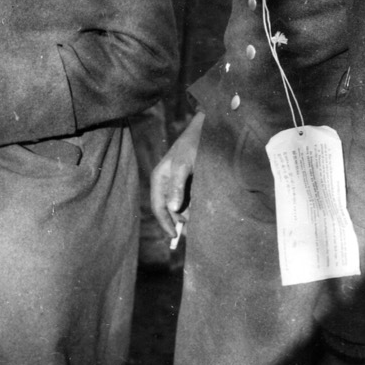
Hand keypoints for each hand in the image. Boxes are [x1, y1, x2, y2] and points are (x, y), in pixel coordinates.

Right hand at [150, 111, 203, 238]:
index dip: (165, 223)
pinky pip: (190, 199)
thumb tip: (173, 209)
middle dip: (179, 222)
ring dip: (188, 215)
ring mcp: (178, 182)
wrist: (206, 128)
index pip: (158, 207)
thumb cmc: (193, 144)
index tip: (175, 236)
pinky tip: (204, 211)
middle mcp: (166, 182)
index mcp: (159, 179)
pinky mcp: (189, 181)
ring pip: (180, 206)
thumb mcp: (184, 165)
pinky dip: (195, 207)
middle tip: (193, 233)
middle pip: (169, 209)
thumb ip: (177, 186)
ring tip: (201, 224)